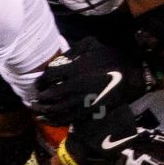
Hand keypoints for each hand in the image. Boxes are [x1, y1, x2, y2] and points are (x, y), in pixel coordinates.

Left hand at [31, 37, 155, 123]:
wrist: (129, 74)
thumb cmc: (109, 56)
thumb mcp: (91, 44)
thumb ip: (72, 50)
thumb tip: (56, 61)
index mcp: (77, 68)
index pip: (51, 76)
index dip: (41, 80)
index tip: (38, 84)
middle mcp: (78, 85)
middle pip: (51, 94)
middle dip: (40, 97)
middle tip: (34, 99)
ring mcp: (84, 100)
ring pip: (58, 109)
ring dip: (44, 111)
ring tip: (36, 111)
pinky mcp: (90, 111)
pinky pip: (69, 118)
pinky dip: (55, 120)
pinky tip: (46, 120)